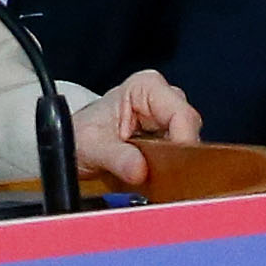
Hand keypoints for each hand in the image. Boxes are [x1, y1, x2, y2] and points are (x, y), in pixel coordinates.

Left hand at [69, 71, 200, 188]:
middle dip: (178, 156)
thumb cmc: (83, 134)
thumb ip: (116, 157)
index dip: (183, 142)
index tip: (174, 166)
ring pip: (190, 146)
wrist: (75, 144)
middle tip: (160, 177)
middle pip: (190, 130)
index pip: (182, 114)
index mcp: (146, 87)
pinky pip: (182, 156)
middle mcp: (164, 98)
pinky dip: (171, 170)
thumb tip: (139, 170)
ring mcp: (169, 119)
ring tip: (151, 177)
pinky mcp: (170, 138)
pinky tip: (155, 178)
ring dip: (174, 165)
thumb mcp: (92, 147)